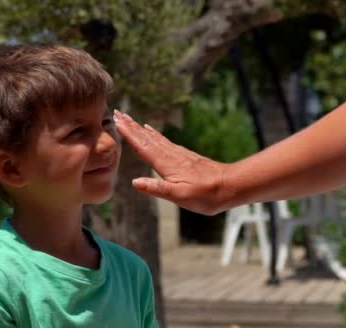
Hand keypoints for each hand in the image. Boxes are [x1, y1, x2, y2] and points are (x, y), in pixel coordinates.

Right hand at [114, 110, 234, 214]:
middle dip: (131, 126)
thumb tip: (135, 182)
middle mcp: (170, 155)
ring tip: (130, 120)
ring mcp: (178, 154)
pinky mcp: (184, 156)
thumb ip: (157, 188)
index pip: (143, 146)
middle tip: (117, 113)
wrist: (229, 186)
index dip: (129, 134)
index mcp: (166, 164)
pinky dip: (154, 134)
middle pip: (146, 137)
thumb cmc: (205, 194)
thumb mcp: (179, 196)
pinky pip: (164, 141)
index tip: (116, 121)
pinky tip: (151, 131)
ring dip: (140, 128)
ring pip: (154, 137)